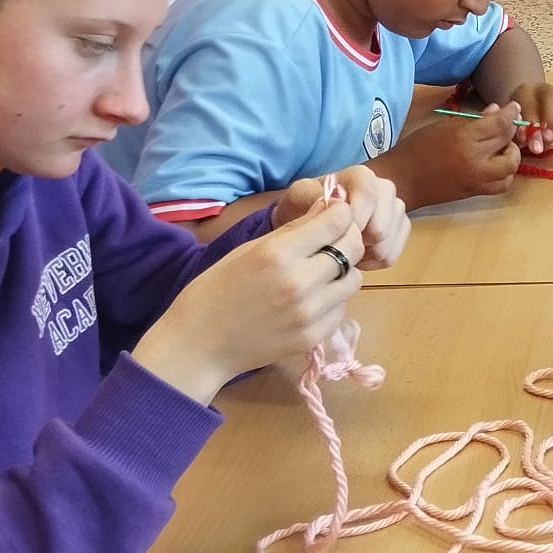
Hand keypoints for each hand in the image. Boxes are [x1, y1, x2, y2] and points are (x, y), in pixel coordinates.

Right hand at [134, 200, 365, 403]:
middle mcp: (300, 282)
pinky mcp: (313, 337)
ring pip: (354, 280)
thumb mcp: (247, 250)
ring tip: (320, 274)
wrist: (198, 345)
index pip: (336, 222)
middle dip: (347, 239)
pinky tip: (311, 300)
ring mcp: (309, 313)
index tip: (334, 216)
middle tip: (332, 242)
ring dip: (342, 272)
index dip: (339, 214)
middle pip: (352, 248)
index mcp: (278, 254)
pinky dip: (333, 300)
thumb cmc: (215, 290)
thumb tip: (327, 207)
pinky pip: (341, 309)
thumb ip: (292, 230)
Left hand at [274, 165, 408, 270]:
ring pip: (386, 245)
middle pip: (381, 227)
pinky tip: (355, 255)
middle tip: (335, 243)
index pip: (368, 196)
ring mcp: (395, 211)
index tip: (334, 234)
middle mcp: (384, 189)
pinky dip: (370, 262)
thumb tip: (335, 202)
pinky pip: (390, 256)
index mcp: (362, 176)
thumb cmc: (306, 205)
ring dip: (362, 254)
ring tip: (342, 248)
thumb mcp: (299, 195)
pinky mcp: (400, 231)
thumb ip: (312, 196)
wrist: (313, 219)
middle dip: (356, 242)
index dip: (353, 220)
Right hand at [375, 106, 521, 208]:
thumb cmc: (417, 148)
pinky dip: (505, 174)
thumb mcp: (443, 126)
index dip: (511, 113)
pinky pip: (501, 185)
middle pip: (507, 143)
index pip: (499, 123)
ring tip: (503, 149)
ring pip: (510, 167)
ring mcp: (477, 178)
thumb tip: (496, 110)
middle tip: (506, 128)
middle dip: (512, 132)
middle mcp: (475, 159)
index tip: (514, 107)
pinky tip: (497, 166)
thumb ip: (471, 120)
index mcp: (464, 138)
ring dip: (512, 156)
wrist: (403, 179)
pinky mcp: (475, 192)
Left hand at [506, 80, 552, 155]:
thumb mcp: (518, 130)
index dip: (533, 126)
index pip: (530, 104)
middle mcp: (545, 88)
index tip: (534, 145)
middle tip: (550, 138)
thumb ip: (522, 135)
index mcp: (525, 92)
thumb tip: (531, 142)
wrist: (534, 113)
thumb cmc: (524, 124)